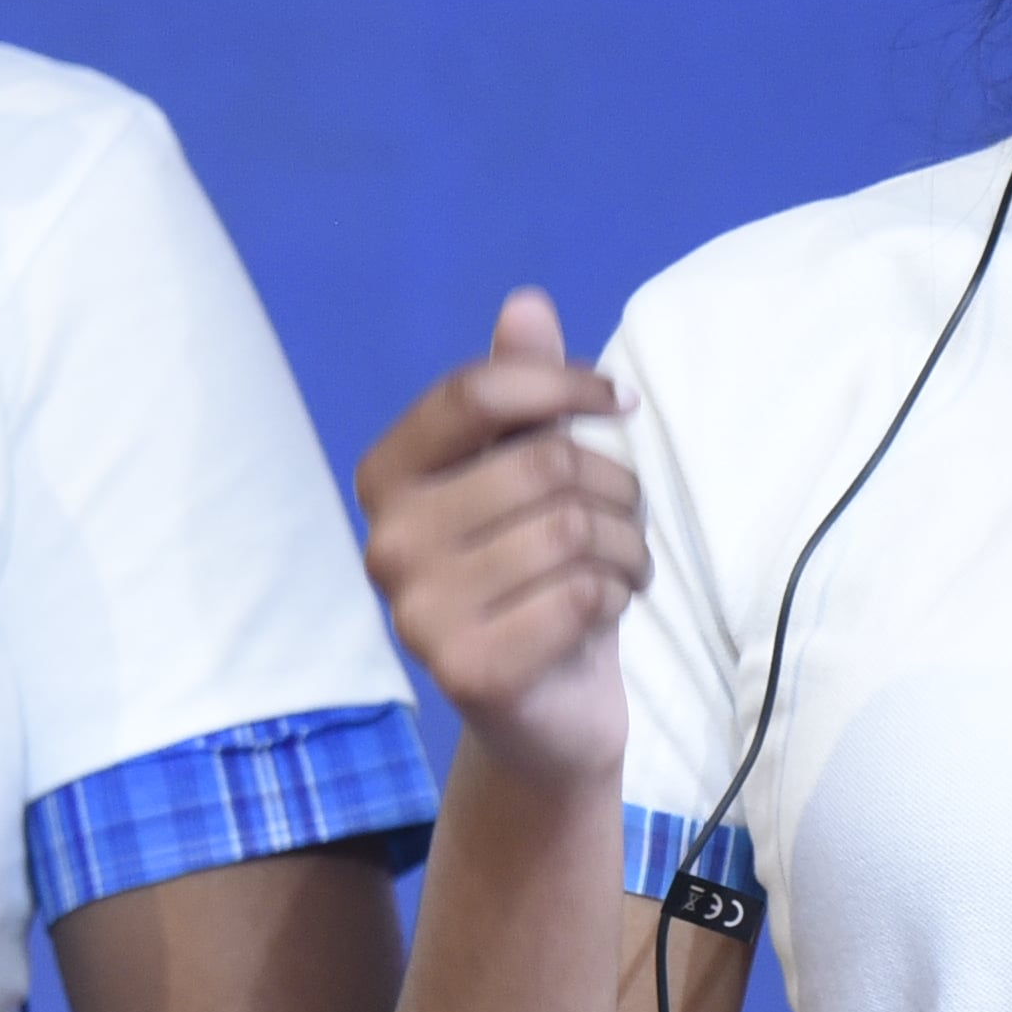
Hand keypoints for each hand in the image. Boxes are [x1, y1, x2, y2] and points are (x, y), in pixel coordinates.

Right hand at [355, 289, 643, 783]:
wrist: (547, 708)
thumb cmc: (540, 574)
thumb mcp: (534, 472)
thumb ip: (524, 390)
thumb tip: (526, 303)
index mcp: (387, 478)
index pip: (475, 393)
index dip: (563, 383)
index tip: (619, 403)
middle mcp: (385, 543)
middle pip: (542, 466)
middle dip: (615, 488)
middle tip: (622, 521)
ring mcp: (417, 613)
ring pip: (571, 530)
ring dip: (626, 546)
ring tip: (619, 568)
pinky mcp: (467, 671)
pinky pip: (581, 595)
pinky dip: (619, 595)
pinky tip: (607, 611)